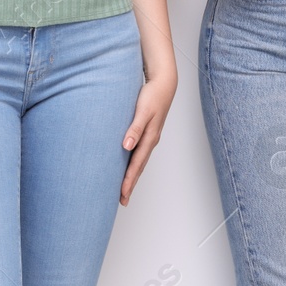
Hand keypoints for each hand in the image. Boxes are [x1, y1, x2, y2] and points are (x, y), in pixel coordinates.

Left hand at [120, 72, 176, 205]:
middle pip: (139, 168)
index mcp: (149, 138)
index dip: (128, 180)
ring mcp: (150, 139)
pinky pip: (139, 154)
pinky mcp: (147, 133)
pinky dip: (133, 165)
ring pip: (139, 162)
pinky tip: (128, 168)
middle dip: (131, 185)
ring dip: (132, 177)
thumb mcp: (142, 111)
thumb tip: (126, 146)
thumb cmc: (152, 96)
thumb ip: (134, 128)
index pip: (136, 165)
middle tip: (123, 201)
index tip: (122, 194)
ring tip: (124, 190)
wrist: (163, 84)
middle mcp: (150, 141)